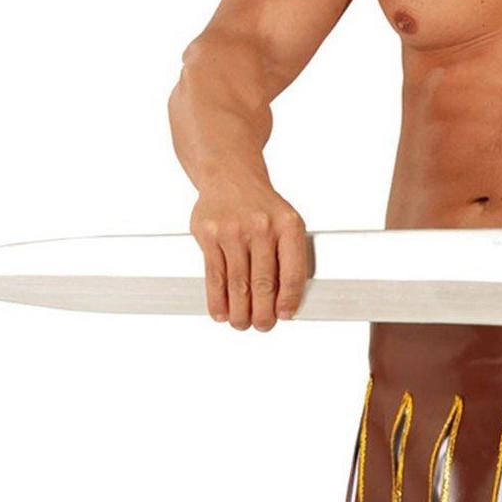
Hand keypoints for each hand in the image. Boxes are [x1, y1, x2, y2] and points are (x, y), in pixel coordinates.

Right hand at [189, 180, 308, 331]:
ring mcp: (233, 230)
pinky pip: (214, 276)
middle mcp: (261, 226)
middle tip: (262, 325)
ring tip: (242, 323)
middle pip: (263, 283)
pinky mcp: (209, 234)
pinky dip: (217, 300)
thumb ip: (288, 256)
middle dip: (262, 313)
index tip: (285, 315)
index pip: (292, 271)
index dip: (289, 299)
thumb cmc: (261, 206)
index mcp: (288, 224)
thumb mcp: (285, 221)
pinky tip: (221, 311)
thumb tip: (286, 300)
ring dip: (240, 312)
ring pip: (238, 284)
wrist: (230, 176)